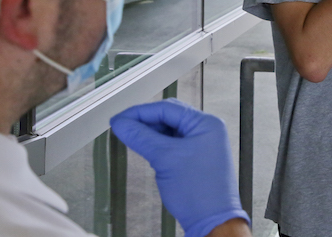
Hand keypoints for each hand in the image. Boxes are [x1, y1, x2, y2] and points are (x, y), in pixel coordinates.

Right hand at [109, 99, 249, 236]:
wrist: (212, 222)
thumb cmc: (200, 194)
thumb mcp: (164, 159)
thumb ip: (140, 137)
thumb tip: (122, 123)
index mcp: (205, 124)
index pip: (166, 108)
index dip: (140, 113)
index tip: (120, 119)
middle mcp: (206, 130)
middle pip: (168, 117)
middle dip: (144, 121)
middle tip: (123, 126)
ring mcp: (202, 144)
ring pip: (169, 131)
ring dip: (150, 133)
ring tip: (131, 137)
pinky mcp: (195, 158)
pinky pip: (172, 144)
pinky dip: (157, 145)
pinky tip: (145, 148)